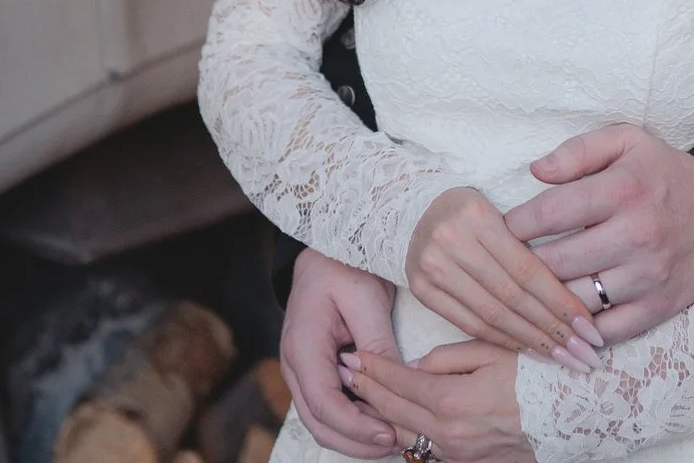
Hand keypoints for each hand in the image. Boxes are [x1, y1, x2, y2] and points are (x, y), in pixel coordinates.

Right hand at [279, 248, 401, 456]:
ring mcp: (301, 370)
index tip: (388, 434)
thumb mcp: (366, 298)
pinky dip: (352, 421)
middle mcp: (294, 364)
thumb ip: (377, 343)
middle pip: (319, 422)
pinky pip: (328, 407)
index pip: (323, 403)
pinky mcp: (315, 371)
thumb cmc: (344, 265)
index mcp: (302, 346)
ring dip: (354, 437)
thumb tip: (399, 384)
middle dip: (356, 442)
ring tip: (393, 438)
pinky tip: (380, 421)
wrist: (325, 250)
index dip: (355, 426)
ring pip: (321, 421)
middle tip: (395, 444)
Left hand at [344, 340, 532, 462]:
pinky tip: (399, 420)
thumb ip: (450, 356)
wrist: (578, 417)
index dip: (373, 369)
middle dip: (366, 391)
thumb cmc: (541, 378)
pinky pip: (429, 450)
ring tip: (364, 397)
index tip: (354, 357)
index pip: (400, 383)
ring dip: (383, 415)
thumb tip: (419, 365)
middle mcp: (449, 434)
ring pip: (406, 436)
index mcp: (452, 401)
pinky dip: (409, 433)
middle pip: (394, 412)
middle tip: (346, 373)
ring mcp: (458, 455)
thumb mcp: (496, 352)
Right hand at [408, 187, 603, 366]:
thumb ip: (530, 245)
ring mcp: (432, 267)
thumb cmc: (474, 213)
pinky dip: (500, 340)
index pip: (528, 269)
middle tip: (583, 352)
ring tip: (562, 357)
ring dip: (530, 341)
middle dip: (552, 329)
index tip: (589, 326)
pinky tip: (526, 349)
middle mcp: (452, 241)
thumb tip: (575, 293)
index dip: (561, 301)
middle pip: (512, 296)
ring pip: (491, 315)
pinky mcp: (420, 290)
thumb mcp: (502, 213)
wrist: (417, 212)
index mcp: (479, 216)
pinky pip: (467, 323)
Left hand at [504, 124, 693, 342]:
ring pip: (574, 300)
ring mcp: (648, 277)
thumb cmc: (665, 176)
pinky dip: (577, 328)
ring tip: (528, 288)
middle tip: (505, 263)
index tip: (503, 228)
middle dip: (522, 264)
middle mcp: (637, 235)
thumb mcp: (629, 143)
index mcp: (625, 189)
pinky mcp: (657, 308)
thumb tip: (535, 171)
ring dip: (545, 297)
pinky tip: (560, 316)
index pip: (550, 213)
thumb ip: (579, 151)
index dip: (515, 224)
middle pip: (555, 262)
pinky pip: (604, 330)